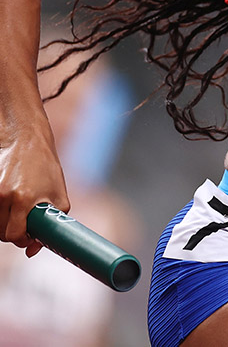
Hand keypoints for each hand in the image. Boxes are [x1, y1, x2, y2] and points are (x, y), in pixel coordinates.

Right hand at [0, 123, 69, 256]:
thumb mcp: (58, 192)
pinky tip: (8, 200)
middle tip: (26, 219)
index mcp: (24, 198)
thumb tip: (32, 251)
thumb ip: (52, 222)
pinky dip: (0, 211)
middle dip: (15, 231)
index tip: (30, 235)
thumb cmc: (45, 165)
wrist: (25, 139)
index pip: (15, 235)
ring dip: (6, 221)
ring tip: (18, 206)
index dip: (23, 239)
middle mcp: (5, 196)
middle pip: (3, 233)